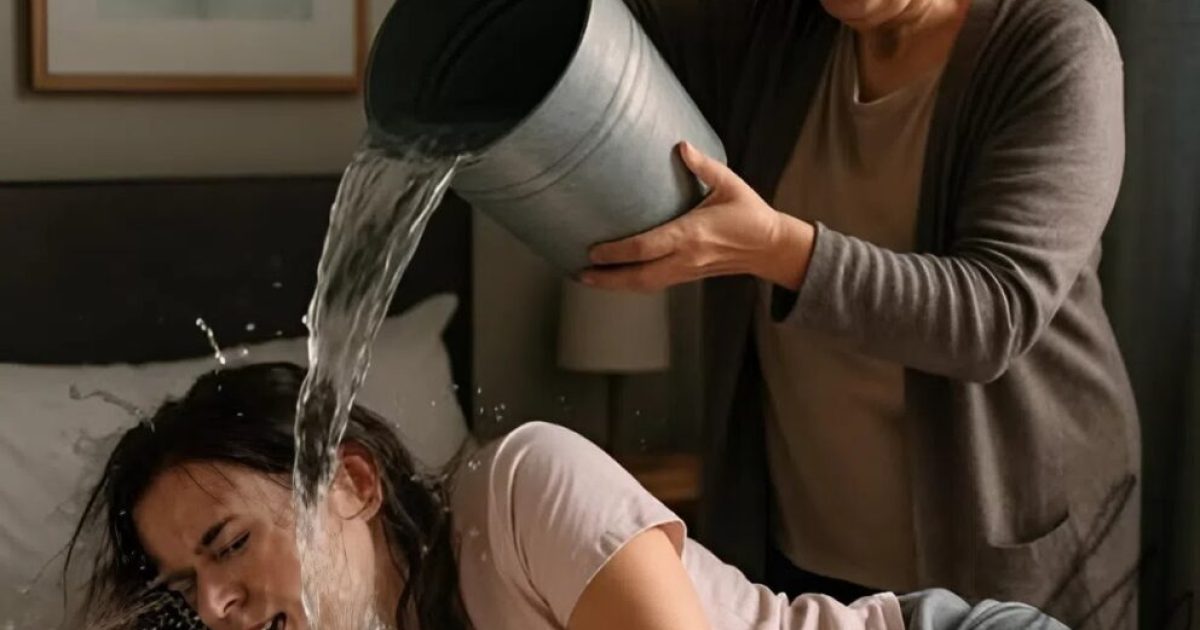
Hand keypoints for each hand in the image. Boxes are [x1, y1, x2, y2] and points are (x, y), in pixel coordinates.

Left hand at [580, 142, 814, 291]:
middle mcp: (686, 258)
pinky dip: (634, 284)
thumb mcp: (730, 185)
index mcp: (691, 235)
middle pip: (639, 276)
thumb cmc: (751, 215)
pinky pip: (656, 284)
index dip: (616, 252)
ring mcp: (687, 271)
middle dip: (608, 278)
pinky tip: (618, 278)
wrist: (771, 248)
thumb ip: (703, 166)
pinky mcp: (689, 276)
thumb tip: (682, 146)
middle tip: (580, 273)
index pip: (645, 248)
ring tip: (590, 279)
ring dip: (617, 285)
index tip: (593, 250)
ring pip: (646, 285)